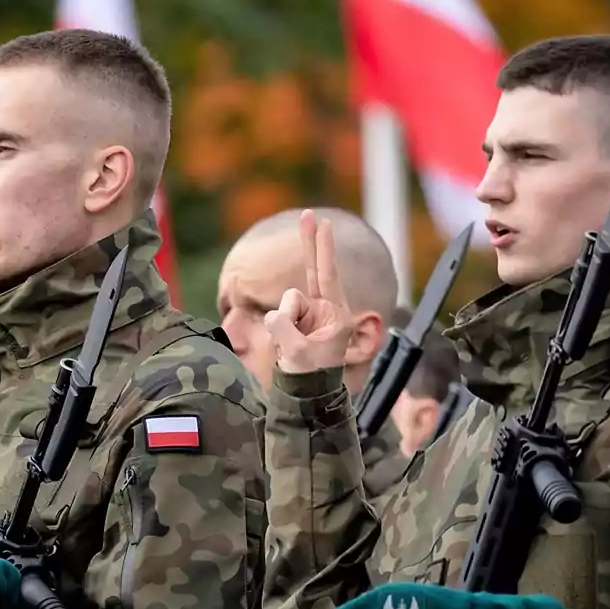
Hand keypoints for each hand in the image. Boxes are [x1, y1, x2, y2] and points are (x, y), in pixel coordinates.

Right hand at [265, 210, 354, 373]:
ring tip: (292, 346)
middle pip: (316, 270)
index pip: (328, 275)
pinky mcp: (297, 319)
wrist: (305, 394)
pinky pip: (280, 312)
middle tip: (308, 214)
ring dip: (284, 321)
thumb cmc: (310, 376)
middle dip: (310, 244)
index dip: (323, 248)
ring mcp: (311, 313)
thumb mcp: (297, 352)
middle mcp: (326, 310)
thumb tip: (272, 313)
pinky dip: (280, 325)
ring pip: (288, 302)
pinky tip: (288, 344)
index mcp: (337, 316)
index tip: (324, 224)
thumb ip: (283, 326)